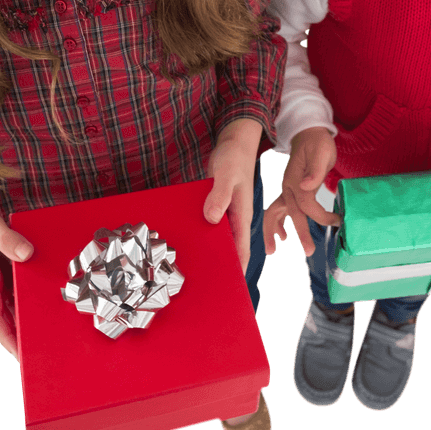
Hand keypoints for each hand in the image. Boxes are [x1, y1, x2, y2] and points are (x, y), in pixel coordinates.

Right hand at [0, 183, 33, 358]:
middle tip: (40, 357)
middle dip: (19, 340)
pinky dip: (26, 305)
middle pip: (4, 322)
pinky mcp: (1, 275)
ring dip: (24, 325)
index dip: (7, 338)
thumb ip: (7, 238)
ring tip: (47, 340)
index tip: (20, 355)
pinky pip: (15, 295)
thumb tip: (27, 255)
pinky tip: (43, 309)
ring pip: (10, 311)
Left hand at [204, 118, 261, 271]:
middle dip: (221, 263)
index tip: (232, 286)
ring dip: (209, 247)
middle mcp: (235, 217)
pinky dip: (201, 230)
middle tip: (206, 284)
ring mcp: (225, 211)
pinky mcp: (215, 205)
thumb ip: (220, 196)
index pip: (242, 246)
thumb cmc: (235, 158)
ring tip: (193, 267)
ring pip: (218, 235)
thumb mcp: (227, 175)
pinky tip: (187, 238)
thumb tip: (212, 218)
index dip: (238, 266)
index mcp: (242, 214)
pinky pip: (209, 223)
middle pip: (229, 245)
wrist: (233, 143)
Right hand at [263, 126, 340, 257]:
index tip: (337, 220)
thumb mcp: (321, 152)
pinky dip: (278, 225)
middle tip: (309, 251)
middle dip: (298, 233)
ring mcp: (286, 190)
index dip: (322, 216)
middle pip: (288, 213)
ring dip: (272, 232)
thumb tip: (307, 186)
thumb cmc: (317, 142)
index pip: (306, 205)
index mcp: (295, 179)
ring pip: (274, 214)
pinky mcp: (289, 191)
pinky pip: (278, 211)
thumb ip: (315, 170)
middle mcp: (287, 186)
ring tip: (273, 250)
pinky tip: (283, 236)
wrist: (308, 133)